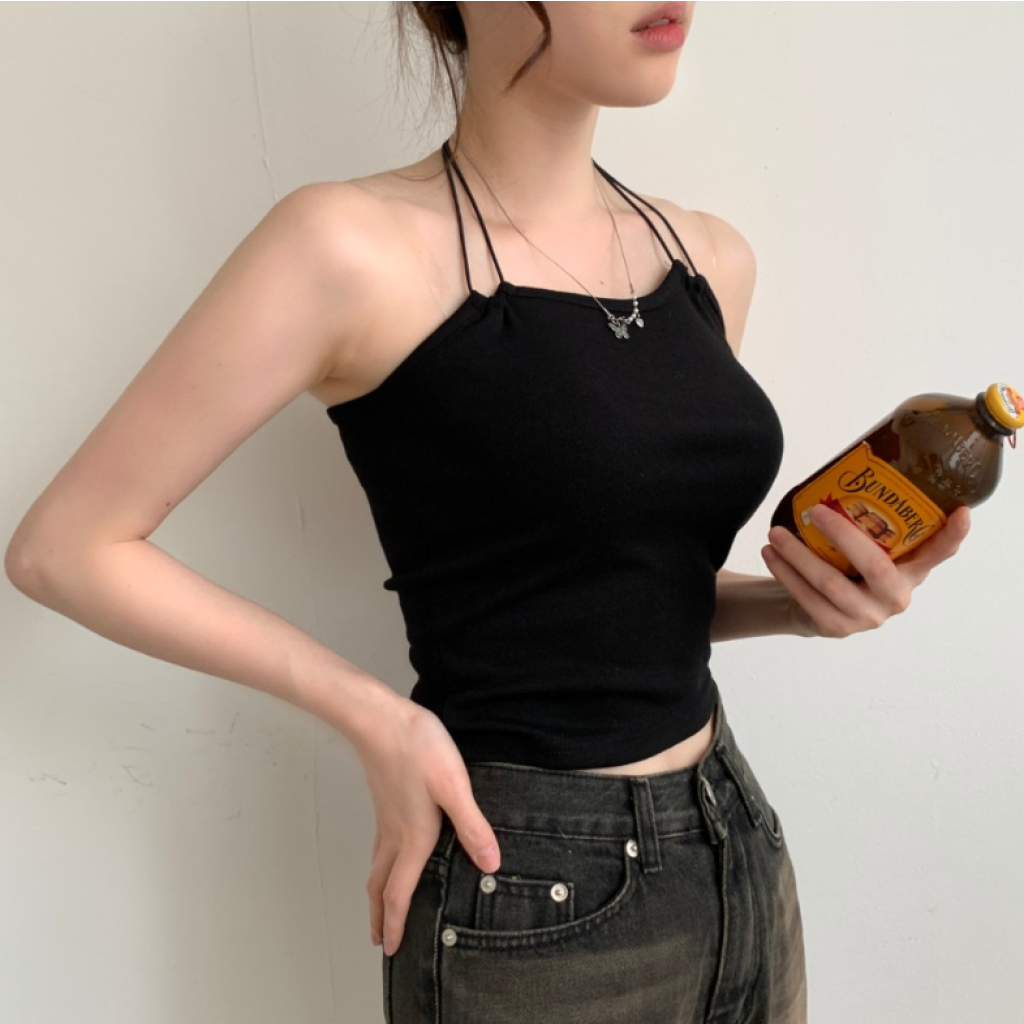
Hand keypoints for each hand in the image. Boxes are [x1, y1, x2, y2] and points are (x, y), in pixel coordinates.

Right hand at [353, 694, 500, 956]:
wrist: (380, 719)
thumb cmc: (418, 749)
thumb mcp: (454, 786)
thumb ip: (473, 827)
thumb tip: (492, 866)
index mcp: (413, 838)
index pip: (399, 893)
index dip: (395, 924)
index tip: (391, 951)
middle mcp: (395, 834)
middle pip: (380, 886)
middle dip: (379, 916)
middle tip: (378, 940)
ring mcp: (386, 818)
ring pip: (377, 866)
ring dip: (377, 892)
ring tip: (381, 906)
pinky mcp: (385, 801)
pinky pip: (379, 846)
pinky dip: (380, 866)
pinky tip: (391, 855)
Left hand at [761, 504, 971, 638]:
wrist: (818, 608)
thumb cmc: (847, 566)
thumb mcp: (865, 545)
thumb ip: (869, 521)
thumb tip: (851, 468)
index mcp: (912, 570)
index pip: (939, 552)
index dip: (952, 535)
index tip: (961, 512)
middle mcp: (896, 596)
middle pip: (875, 566)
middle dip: (843, 535)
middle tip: (817, 511)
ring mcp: (868, 616)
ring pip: (831, 584)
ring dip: (799, 556)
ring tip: (775, 533)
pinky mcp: (838, 628)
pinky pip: (809, 599)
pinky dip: (786, 574)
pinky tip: (771, 554)